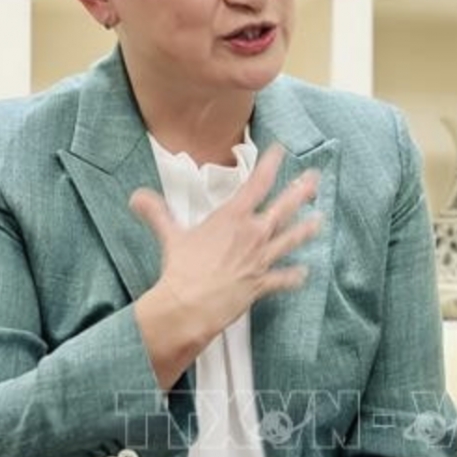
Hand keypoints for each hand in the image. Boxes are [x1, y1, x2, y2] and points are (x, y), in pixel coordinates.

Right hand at [129, 144, 321, 346]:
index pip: (256, 183)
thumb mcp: (169, 235)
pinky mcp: (261, 283)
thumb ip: (157, 212)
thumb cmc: (181, 269)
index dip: (270, 164)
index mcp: (232, 218)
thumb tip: (137, 197)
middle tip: (315, 179)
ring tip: (319, 220)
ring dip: (306, 229)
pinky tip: (304, 273)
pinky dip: (294, 276)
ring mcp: (260, 259)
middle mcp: (252, 235)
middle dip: (301, 191)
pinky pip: (283, 279)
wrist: (189, 306)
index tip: (281, 150)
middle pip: (283, 208)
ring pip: (290, 239)